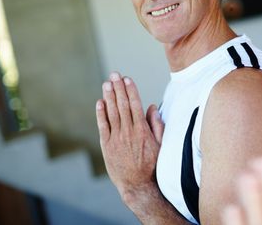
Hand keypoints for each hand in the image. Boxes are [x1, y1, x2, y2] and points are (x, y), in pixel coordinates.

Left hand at [95, 72, 164, 202]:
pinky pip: (103, 126)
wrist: (138, 185)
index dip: (131, 90)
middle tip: (114, 74)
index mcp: (142, 130)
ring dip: (109, 96)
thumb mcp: (161, 145)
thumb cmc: (152, 165)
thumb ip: (156, 125)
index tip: (127, 79)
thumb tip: (152, 107)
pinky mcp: (107, 146)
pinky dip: (100, 114)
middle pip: (122, 105)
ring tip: (107, 83)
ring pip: (112, 113)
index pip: (135, 105)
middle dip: (118, 88)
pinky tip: (100, 102)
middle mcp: (128, 132)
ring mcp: (116, 139)